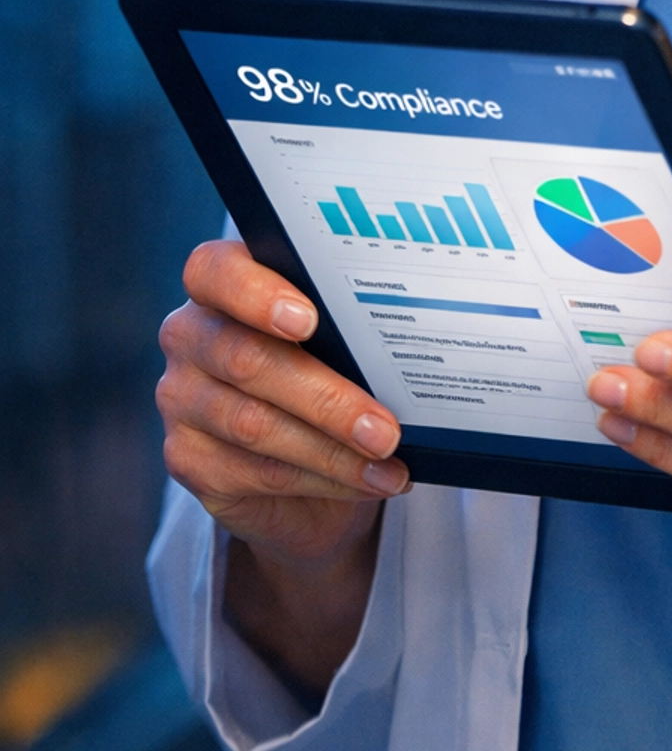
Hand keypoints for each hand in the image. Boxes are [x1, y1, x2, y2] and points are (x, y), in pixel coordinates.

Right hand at [158, 240, 408, 690]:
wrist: (303, 460)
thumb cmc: (329, 370)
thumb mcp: (337, 336)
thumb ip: (347, 323)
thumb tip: (409, 340)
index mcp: (220, 285)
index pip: (213, 271)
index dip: (255, 293)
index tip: (309, 320)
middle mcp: (190, 335)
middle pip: (246, 359)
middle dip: (326, 397)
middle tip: (385, 426)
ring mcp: (182, 399)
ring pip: (255, 424)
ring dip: (333, 448)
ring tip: (388, 458)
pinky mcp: (189, 459)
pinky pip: (258, 471)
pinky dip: (324, 477)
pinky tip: (368, 479)